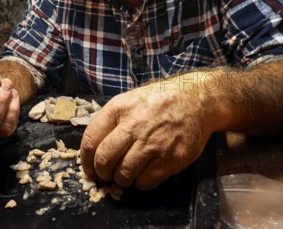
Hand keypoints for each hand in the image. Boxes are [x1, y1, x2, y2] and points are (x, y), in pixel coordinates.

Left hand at [79, 85, 212, 189]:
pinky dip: (141, 183)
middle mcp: (134, 126)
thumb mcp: (129, 100)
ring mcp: (153, 143)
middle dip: (102, 173)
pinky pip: (146, 182)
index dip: (86, 160)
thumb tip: (93, 149)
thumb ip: (111, 121)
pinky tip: (144, 173)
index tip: (89, 168)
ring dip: (121, 180)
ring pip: (124, 175)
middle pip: (105, 160)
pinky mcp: (171, 159)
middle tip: (106, 174)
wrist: (196, 99)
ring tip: (125, 174)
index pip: (90, 140)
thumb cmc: (158, 101)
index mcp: (118, 109)